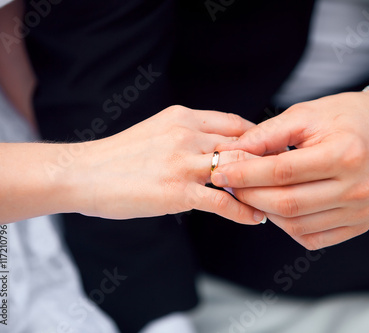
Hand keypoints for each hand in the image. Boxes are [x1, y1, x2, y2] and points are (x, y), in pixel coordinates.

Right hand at [69, 105, 265, 223]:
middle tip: (286, 177)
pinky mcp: (176, 192)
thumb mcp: (157, 131)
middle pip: (243, 145)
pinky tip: (256, 218)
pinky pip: (222, 202)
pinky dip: (244, 211)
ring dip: (261, 187)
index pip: (235, 123)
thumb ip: (187, 135)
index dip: (260, 138)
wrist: (82, 173)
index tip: (272, 153)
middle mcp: (187, 134)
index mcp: (183, 117)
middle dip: (267, 162)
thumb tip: (216, 146)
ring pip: (238, 171)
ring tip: (276, 199)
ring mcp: (182, 163)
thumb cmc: (120, 156)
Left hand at [211, 85, 368, 248]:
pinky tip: (276, 207)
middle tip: (229, 184)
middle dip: (249, 195)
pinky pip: (312, 237)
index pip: (283, 172)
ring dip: (264, 212)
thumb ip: (268, 134)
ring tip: (251, 192)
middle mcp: (357, 188)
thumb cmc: (347, 117)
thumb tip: (233, 153)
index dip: (245, 173)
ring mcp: (361, 211)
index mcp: (346, 154)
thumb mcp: (307, 113)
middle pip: (287, 203)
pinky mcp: (359, 224)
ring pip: (296, 225)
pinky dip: (287, 225)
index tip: (220, 171)